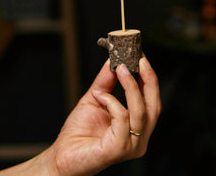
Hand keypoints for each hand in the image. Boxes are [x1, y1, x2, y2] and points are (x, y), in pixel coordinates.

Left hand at [0, 56, 160, 175]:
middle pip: (154, 106)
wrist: (62, 156)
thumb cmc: (78, 132)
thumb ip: (106, 82)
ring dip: (130, 87)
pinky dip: (112, 102)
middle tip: (138, 60)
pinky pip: (123, 119)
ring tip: (119, 69)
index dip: (150, 79)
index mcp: (138, 128)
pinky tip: (99, 96)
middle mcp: (139, 139)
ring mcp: (131, 146)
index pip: (152, 101)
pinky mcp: (118, 149)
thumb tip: (113, 61)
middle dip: (148, 80)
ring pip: (140, 112)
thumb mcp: (95, 99)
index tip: (142, 58)